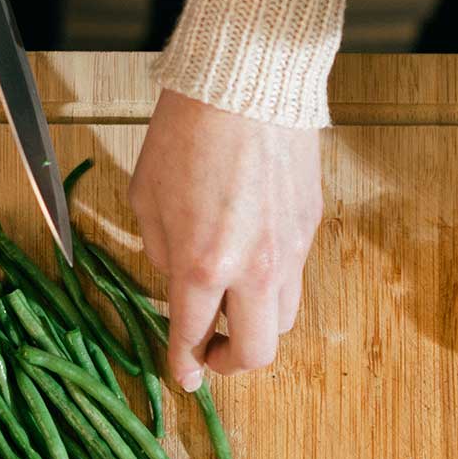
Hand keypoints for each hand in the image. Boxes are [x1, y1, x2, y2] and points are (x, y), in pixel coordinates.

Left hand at [130, 90, 322, 389]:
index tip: (183, 376)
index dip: (183, 366)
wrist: (247, 81)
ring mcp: (289, 250)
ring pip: (283, 320)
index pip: (192, 339)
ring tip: (231, 308)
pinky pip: (294, 276)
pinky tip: (250, 260)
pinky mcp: (310, 226)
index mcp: (201, 265)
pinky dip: (271, 285)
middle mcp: (253, 269)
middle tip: (209, 351)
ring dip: (255, 327)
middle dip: (229, 363)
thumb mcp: (147, 199)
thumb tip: (177, 282)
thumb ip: (161, 253)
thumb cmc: (188, 132)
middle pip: (256, 353)